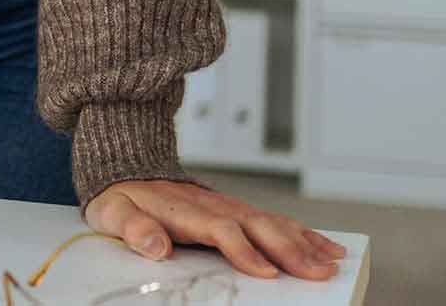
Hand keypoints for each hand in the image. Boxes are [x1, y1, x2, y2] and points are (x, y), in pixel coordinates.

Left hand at [84, 179, 346, 280]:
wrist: (125, 170)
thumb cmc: (121, 199)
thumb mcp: (114, 213)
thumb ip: (134, 229)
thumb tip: (156, 246)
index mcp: (186, 210)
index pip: (222, 230)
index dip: (245, 251)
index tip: (266, 273)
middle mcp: (215, 206)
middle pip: (258, 226)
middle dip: (290, 250)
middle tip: (318, 273)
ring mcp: (230, 206)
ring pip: (274, 223)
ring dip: (304, 243)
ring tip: (332, 263)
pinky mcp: (238, 211)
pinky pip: (276, 221)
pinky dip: (304, 234)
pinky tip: (326, 247)